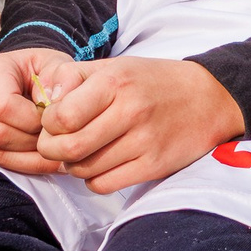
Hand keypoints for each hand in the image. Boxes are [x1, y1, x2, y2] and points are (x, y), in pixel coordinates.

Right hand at [0, 48, 68, 174]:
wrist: (24, 78)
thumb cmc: (42, 72)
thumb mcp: (58, 65)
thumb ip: (64, 78)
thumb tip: (55, 102)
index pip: (4, 107)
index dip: (33, 120)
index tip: (51, 118)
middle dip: (32, 141)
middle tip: (54, 136)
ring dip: (29, 157)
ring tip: (50, 147)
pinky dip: (22, 164)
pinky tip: (40, 156)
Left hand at [33, 57, 244, 192]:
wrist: (207, 98)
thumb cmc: (149, 82)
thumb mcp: (112, 66)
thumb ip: (73, 78)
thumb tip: (43, 101)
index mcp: (114, 82)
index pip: (61, 116)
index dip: (47, 125)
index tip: (51, 123)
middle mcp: (130, 112)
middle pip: (69, 147)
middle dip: (51, 150)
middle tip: (54, 145)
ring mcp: (144, 142)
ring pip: (84, 169)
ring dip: (72, 165)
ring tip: (79, 152)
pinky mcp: (155, 166)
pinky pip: (105, 184)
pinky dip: (93, 179)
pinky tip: (99, 165)